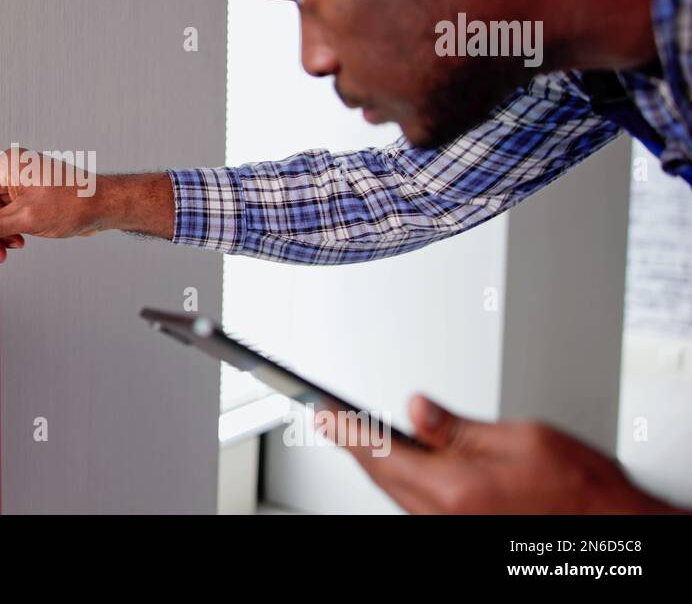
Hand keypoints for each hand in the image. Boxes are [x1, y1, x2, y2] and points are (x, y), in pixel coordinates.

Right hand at [0, 146, 103, 262]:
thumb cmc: (75, 202)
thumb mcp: (26, 218)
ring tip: (2, 251)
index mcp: (7, 166)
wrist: (104, 207)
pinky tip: (16, 242)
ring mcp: (21, 185)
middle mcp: (11, 172)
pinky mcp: (29, 197)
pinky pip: (7, 215)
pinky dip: (7, 231)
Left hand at [332, 394, 681, 513]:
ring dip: (374, 464)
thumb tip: (416, 408)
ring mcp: (452, 530)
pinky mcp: (463, 533)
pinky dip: (399, 481)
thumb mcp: (522, 438)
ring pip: (396, 493)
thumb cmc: (582, 491)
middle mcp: (446, 517)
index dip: (348, 430)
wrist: (618, 531)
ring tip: (354, 435)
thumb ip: (459, 427)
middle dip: (353, 445)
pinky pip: (417, 505)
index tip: (323, 412)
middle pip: (382, 476)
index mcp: (455, 489)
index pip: (382, 453)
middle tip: (327, 419)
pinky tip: (397, 465)